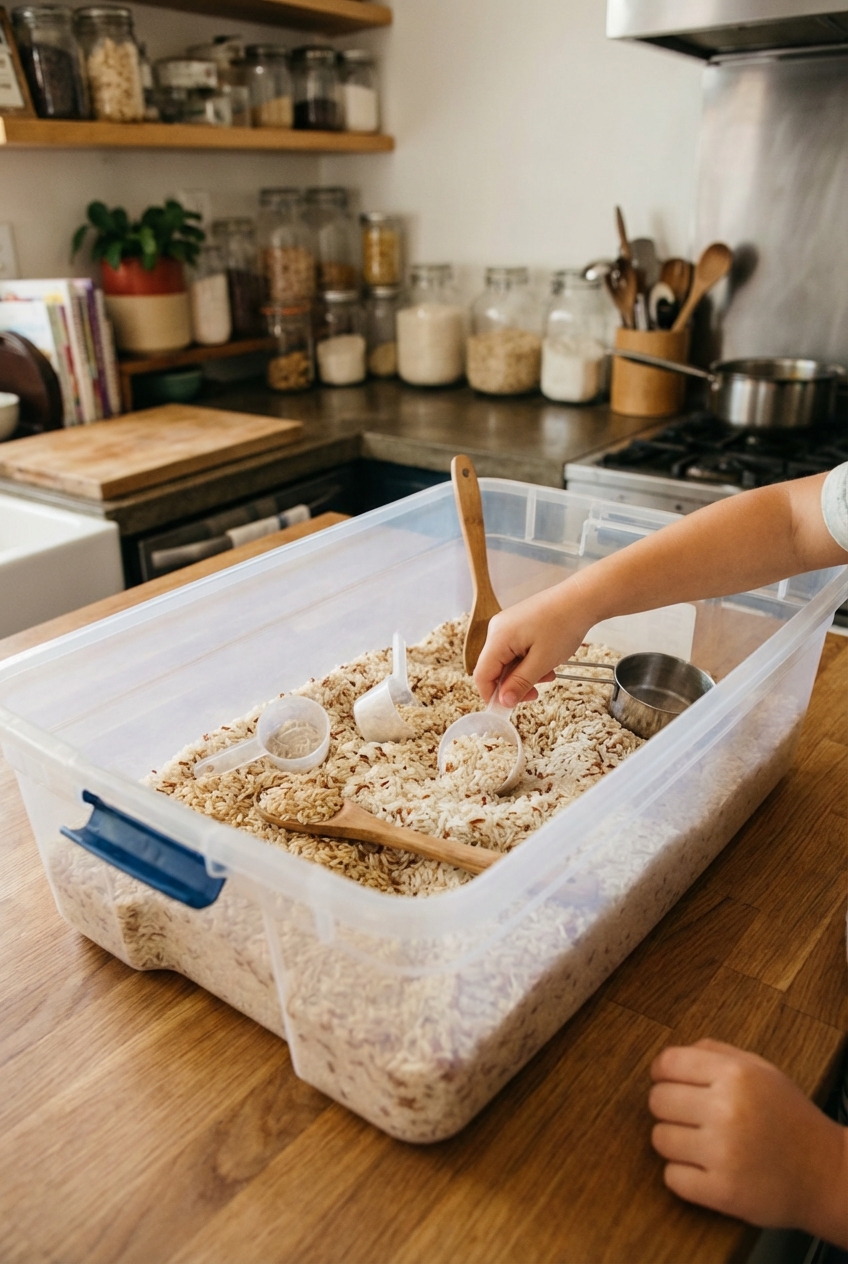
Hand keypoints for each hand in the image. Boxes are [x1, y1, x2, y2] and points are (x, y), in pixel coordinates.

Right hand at [473, 577, 595, 706]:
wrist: (581, 599)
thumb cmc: (563, 626)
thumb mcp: (542, 661)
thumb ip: (520, 683)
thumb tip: (503, 702)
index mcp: (498, 638)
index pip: (482, 675)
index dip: (491, 695)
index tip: (507, 709)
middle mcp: (497, 629)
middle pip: (494, 668)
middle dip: (513, 684)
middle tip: (535, 693)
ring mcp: (507, 625)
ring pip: (507, 660)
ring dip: (524, 673)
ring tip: (548, 675)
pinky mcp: (518, 623)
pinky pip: (515, 649)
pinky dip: (528, 661)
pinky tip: (547, 663)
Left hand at [649, 1038, 847, 1246]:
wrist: (826, 1173)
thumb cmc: (790, 1118)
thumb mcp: (761, 1070)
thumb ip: (715, 1053)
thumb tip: (668, 1059)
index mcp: (736, 1074)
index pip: (667, 1063)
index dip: (662, 1073)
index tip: (668, 1082)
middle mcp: (727, 1109)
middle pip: (657, 1100)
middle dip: (669, 1108)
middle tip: (690, 1117)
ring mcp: (723, 1153)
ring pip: (659, 1138)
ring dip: (675, 1142)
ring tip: (701, 1144)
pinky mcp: (722, 1191)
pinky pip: (671, 1177)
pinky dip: (683, 1175)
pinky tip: (706, 1169)